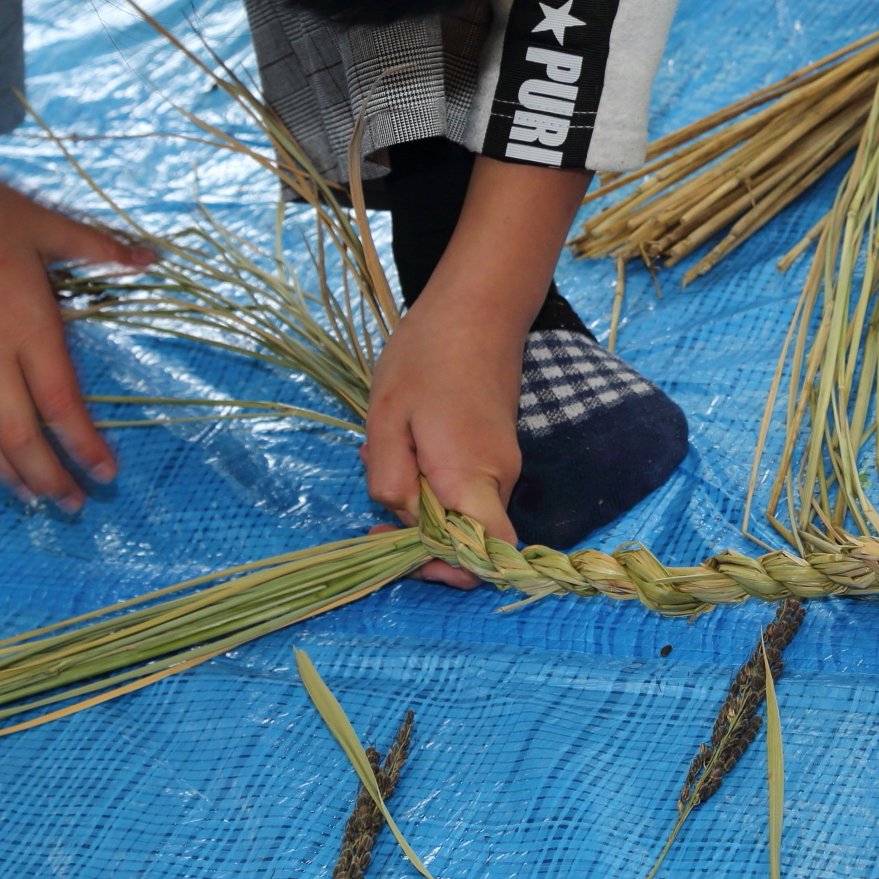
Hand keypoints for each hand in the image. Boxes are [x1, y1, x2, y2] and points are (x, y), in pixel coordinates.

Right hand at [0, 54, 150, 510]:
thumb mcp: (44, 222)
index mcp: (29, 325)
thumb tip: (149, 258)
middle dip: (48, 476)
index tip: (106, 476)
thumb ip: (96, 247)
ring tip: (26, 496)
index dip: (84, 446)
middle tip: (71, 506)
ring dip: (2, 470)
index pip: (62, 404)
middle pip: (20, 433)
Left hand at [360, 290, 525, 589]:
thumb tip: (399, 520)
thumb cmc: (427, 355)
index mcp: (470, 477)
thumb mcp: (387, 418)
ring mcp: (503, 463)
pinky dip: (433, 481)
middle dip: (418, 535)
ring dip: (420, 502)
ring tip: (386, 457)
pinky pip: (466, 486)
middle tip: (375, 511)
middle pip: (468, 539)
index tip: (402, 554)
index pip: (484, 558)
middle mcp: (498, 478)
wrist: (478, 306)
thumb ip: (390, 479)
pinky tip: (405, 444)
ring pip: (463, 510)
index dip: (447, 571)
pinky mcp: (497, 448)